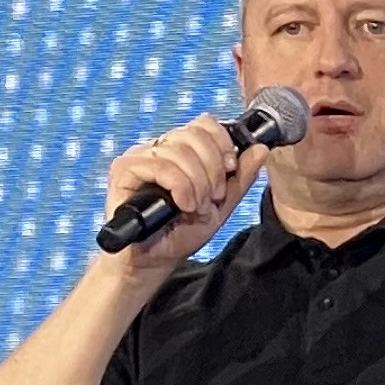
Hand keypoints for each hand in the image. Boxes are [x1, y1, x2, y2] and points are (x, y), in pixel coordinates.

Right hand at [96, 116, 256, 275]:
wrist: (154, 260)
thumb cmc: (181, 233)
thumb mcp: (221, 206)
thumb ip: (240, 178)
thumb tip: (261, 149)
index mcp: (181, 150)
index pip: (204, 124)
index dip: (222, 143)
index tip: (230, 168)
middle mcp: (159, 148)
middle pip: (194, 134)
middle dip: (212, 169)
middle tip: (212, 197)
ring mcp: (140, 156)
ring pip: (179, 150)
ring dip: (197, 183)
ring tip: (195, 207)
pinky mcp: (123, 169)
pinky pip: (160, 165)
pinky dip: (179, 186)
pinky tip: (182, 205)